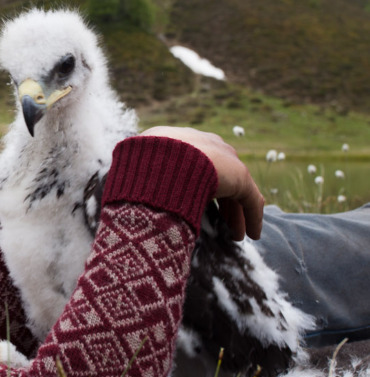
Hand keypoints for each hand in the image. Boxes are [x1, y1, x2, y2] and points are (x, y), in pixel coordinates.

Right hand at [139, 127, 264, 239]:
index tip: (194, 207)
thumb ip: (139, 175)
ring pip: (235, 190)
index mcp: (178, 140)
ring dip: (235, 214)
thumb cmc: (139, 166)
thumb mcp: (132, 167)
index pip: (194, 164)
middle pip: (218, 177)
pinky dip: (251, 217)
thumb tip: (124, 191)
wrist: (161, 161)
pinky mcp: (239, 176)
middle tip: (220, 224)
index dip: (196, 187)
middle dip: (220, 203)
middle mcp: (204, 144)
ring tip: (235, 236)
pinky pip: (249, 200)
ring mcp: (224, 159)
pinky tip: (252, 235)